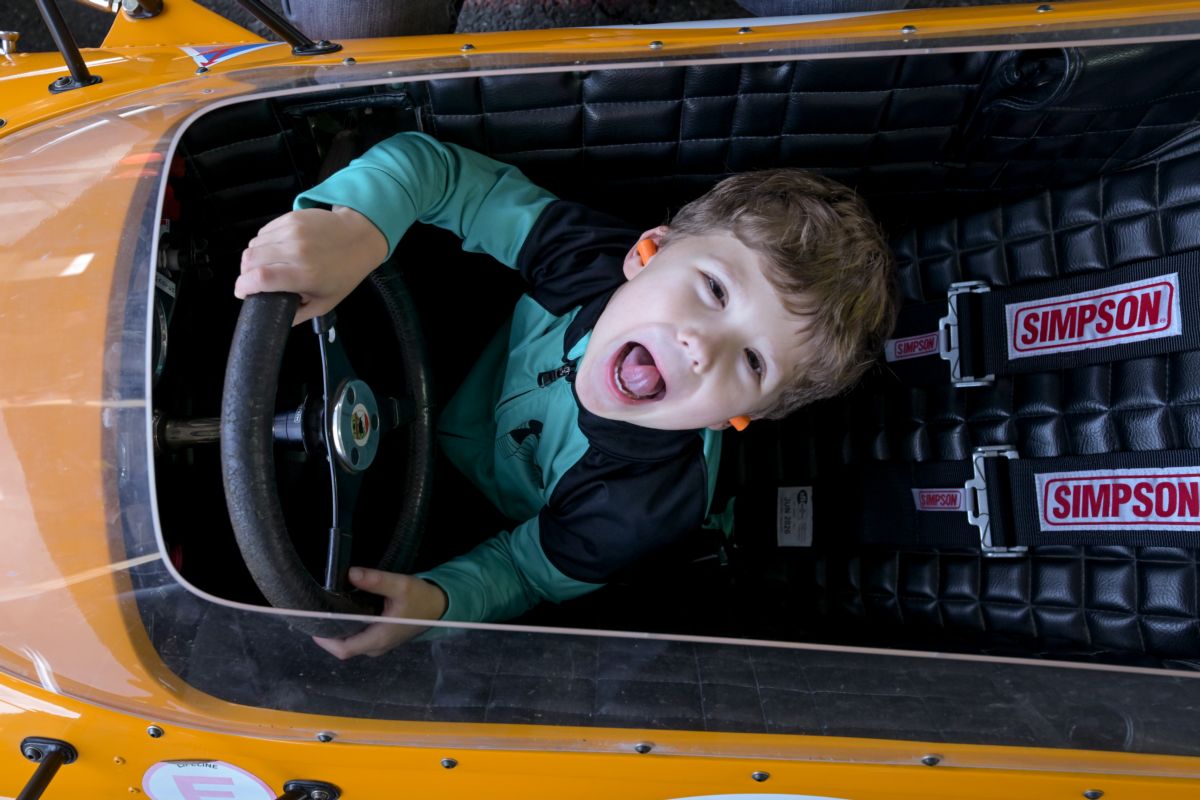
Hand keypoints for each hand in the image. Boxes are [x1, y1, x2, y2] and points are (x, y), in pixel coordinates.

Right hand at [234, 206, 387, 324]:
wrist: (359, 237)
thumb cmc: (344, 274)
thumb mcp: (325, 303)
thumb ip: (298, 314)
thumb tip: (273, 319)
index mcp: (305, 274)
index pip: (260, 278)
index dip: (243, 287)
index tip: (242, 293)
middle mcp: (296, 251)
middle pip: (250, 260)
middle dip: (244, 274)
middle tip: (252, 281)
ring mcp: (292, 231)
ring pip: (253, 244)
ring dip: (252, 258)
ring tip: (263, 266)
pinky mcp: (291, 218)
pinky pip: (263, 232)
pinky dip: (262, 244)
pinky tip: (273, 251)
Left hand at [312, 567, 447, 658]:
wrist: (440, 606)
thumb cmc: (421, 598)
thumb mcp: (401, 585)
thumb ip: (376, 580)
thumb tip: (351, 573)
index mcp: (379, 637)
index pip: (344, 649)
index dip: (325, 640)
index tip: (313, 623)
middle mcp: (377, 646)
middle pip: (344, 648)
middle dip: (328, 634)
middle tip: (316, 612)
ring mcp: (380, 644)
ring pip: (351, 644)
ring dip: (337, 632)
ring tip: (326, 611)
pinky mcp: (382, 639)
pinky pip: (358, 639)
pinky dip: (348, 630)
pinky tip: (343, 613)